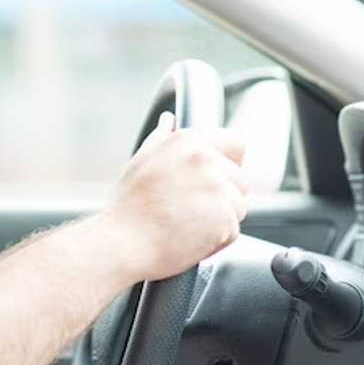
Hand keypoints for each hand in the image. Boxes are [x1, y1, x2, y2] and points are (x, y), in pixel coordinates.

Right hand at [102, 111, 247, 281]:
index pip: (234, 143)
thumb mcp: (140, 163)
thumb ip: (161, 138)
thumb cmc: (128, 207)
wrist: (123, 244)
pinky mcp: (225, 218)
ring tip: (185, 224)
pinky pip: (231, 230)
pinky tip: (189, 238)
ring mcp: (218, 189)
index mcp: (188, 142)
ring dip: (219, 219)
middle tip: (189, 210)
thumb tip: (170, 121)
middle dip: (223, 197)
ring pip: (237, 207)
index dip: (230, 162)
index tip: (217, 178)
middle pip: (240, 180)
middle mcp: (206, 160)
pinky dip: (215, 240)